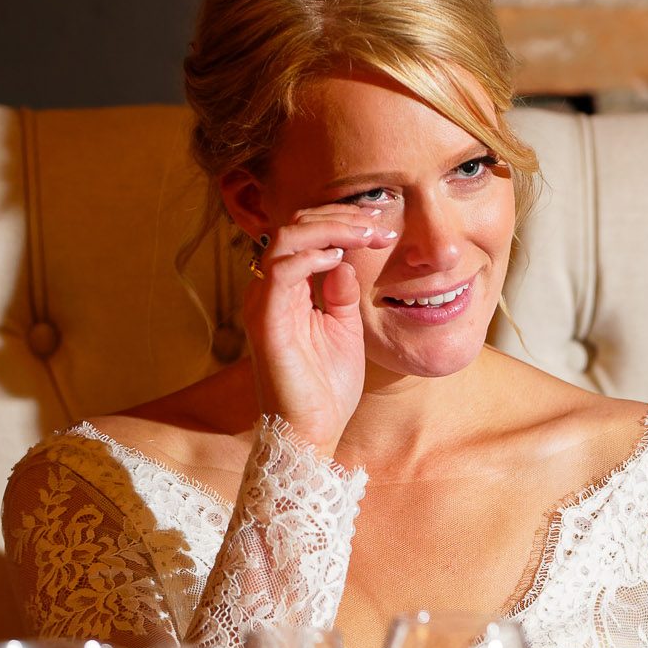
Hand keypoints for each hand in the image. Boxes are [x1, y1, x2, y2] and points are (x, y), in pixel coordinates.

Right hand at [242, 204, 398, 455]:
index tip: (383, 228)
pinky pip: (281, 270)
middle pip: (296, 226)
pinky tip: (339, 256)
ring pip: (287, 238)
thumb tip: (346, 258)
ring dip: (331, 228)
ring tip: (366, 232)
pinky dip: (311, 255)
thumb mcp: (345, 328)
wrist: (313, 430)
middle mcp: (270, 290)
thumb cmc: (327, 386)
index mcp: (288, 290)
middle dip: (341, 217)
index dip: (343, 221)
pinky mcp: (266, 319)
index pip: (306, 234)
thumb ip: (343, 292)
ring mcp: (264, 302)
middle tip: (379, 224)